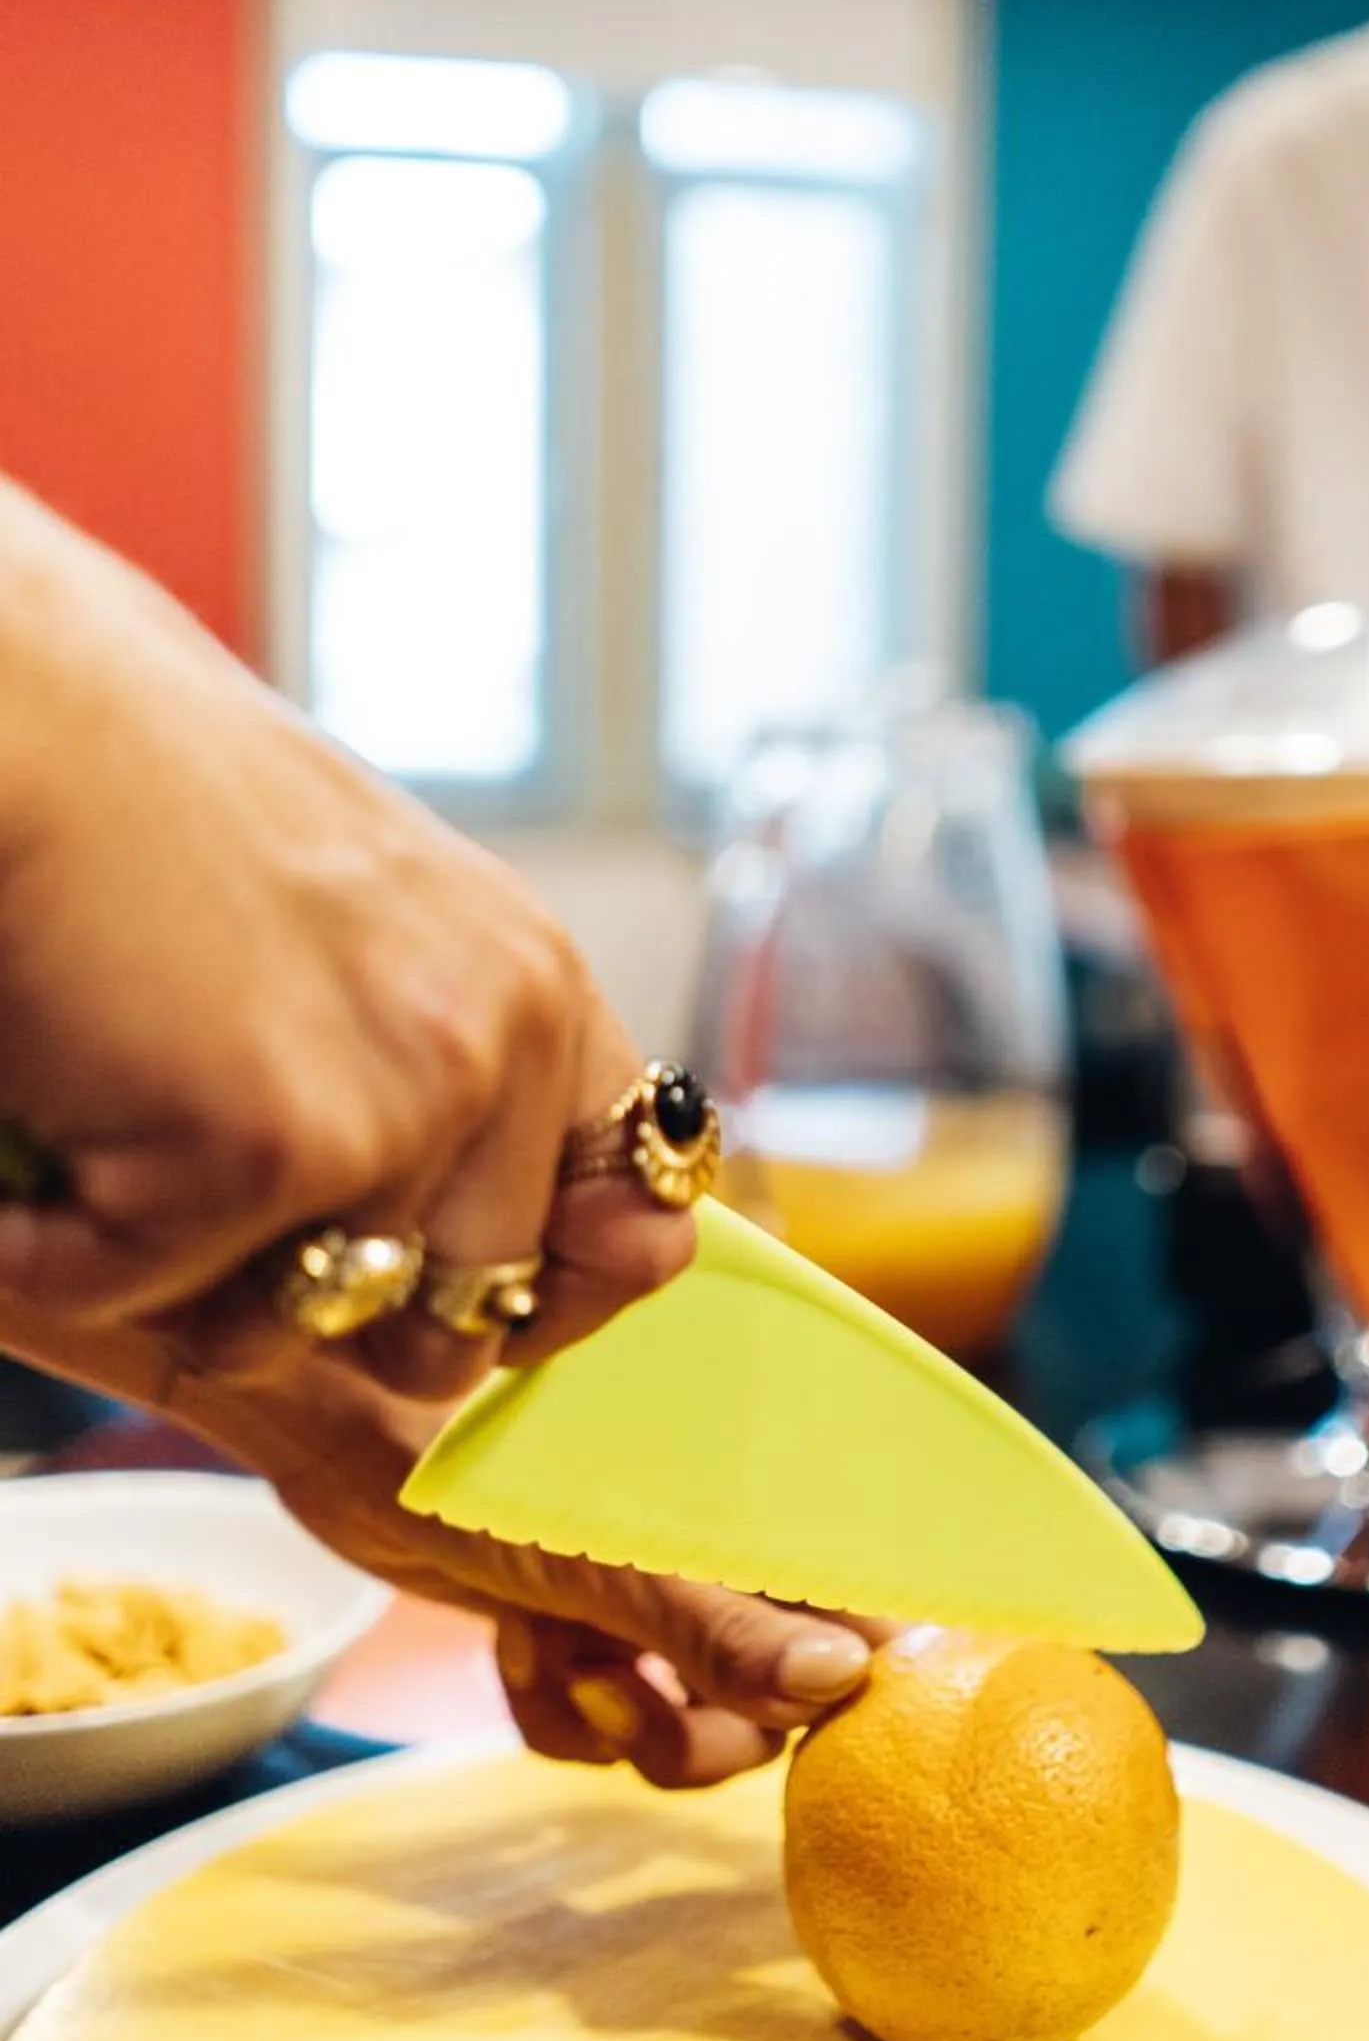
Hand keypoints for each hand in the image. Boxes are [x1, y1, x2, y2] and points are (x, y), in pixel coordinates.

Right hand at [0, 484, 682, 1398]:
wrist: (24, 713)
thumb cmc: (153, 815)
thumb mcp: (371, 936)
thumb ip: (458, 1074)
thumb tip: (571, 1273)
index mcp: (535, 982)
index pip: (636, 1213)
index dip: (550, 1296)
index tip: (452, 1306)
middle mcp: (503, 1037)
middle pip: (455, 1327)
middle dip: (321, 1308)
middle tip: (201, 1192)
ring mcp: (402, 1095)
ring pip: (293, 1327)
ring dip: (173, 1268)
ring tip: (110, 1119)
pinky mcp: (273, 1143)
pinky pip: (153, 1296)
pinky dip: (58, 1245)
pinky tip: (41, 1128)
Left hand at [0, 1287, 883, 1787]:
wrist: (338, 1429)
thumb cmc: (481, 1463)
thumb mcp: (608, 1562)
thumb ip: (722, 1628)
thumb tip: (839, 1683)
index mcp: (759, 1509)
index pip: (865, 1605)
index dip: (855, 1681)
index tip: (819, 1729)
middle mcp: (719, 1549)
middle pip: (780, 1698)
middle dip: (707, 1733)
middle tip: (633, 1713)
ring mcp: (648, 1591)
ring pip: (688, 1723)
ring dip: (620, 1723)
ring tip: (558, 1667)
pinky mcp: (577, 1624)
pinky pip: (601, 1724)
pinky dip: (556, 1710)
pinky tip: (513, 1650)